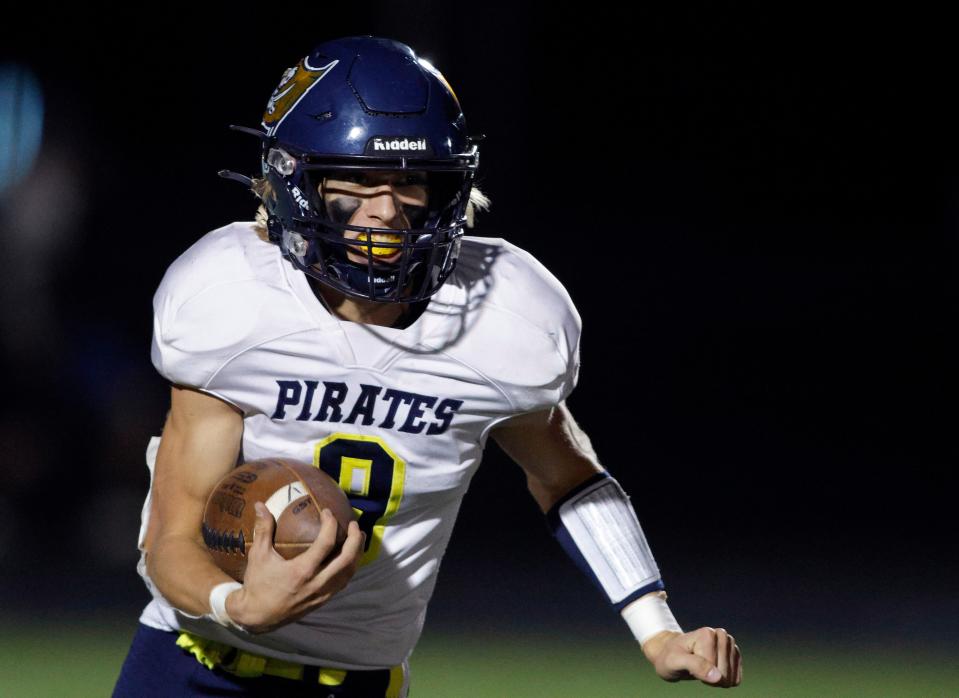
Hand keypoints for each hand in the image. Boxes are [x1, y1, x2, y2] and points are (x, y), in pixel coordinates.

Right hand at [225, 501, 364, 633]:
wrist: (257, 617)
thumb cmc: (257, 584)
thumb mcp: (258, 556)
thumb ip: (262, 530)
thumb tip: (260, 504)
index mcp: (301, 571)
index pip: (326, 543)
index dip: (331, 524)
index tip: (327, 512)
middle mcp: (316, 583)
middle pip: (346, 559)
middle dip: (355, 540)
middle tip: (354, 524)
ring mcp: (322, 594)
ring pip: (348, 573)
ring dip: (357, 554)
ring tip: (358, 538)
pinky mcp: (323, 601)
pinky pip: (342, 583)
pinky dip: (349, 568)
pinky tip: (349, 558)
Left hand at [642, 627, 741, 687]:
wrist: (671, 654)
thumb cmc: (670, 657)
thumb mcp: (674, 662)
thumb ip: (695, 666)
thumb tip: (718, 677)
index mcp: (708, 634)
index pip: (713, 668)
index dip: (700, 672)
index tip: (687, 664)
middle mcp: (722, 636)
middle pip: (724, 673)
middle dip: (709, 676)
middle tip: (694, 667)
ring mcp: (730, 644)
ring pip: (731, 677)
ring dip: (716, 679)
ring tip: (702, 667)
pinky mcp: (734, 655)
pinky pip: (736, 678)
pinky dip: (724, 680)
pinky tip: (712, 671)